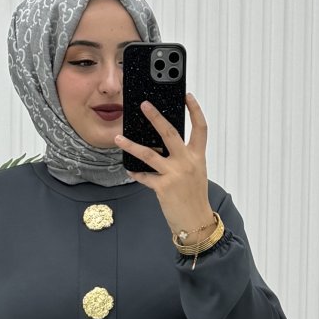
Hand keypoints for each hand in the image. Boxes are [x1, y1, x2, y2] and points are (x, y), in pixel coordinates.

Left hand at [114, 92, 214, 241]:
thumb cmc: (195, 198)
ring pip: (149, 154)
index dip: (195, 110)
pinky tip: (130, 170)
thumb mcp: (196, 173)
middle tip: (144, 105)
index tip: (187, 96)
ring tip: (118, 138)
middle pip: (170, 133)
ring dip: (131, 145)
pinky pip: (145, 176)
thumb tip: (164, 146)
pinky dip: (136, 173)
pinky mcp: (163, 187)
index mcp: (198, 157)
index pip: (200, 128)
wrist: (196, 223)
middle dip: (156, 116)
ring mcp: (174, 174)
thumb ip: (184, 157)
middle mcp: (187, 162)